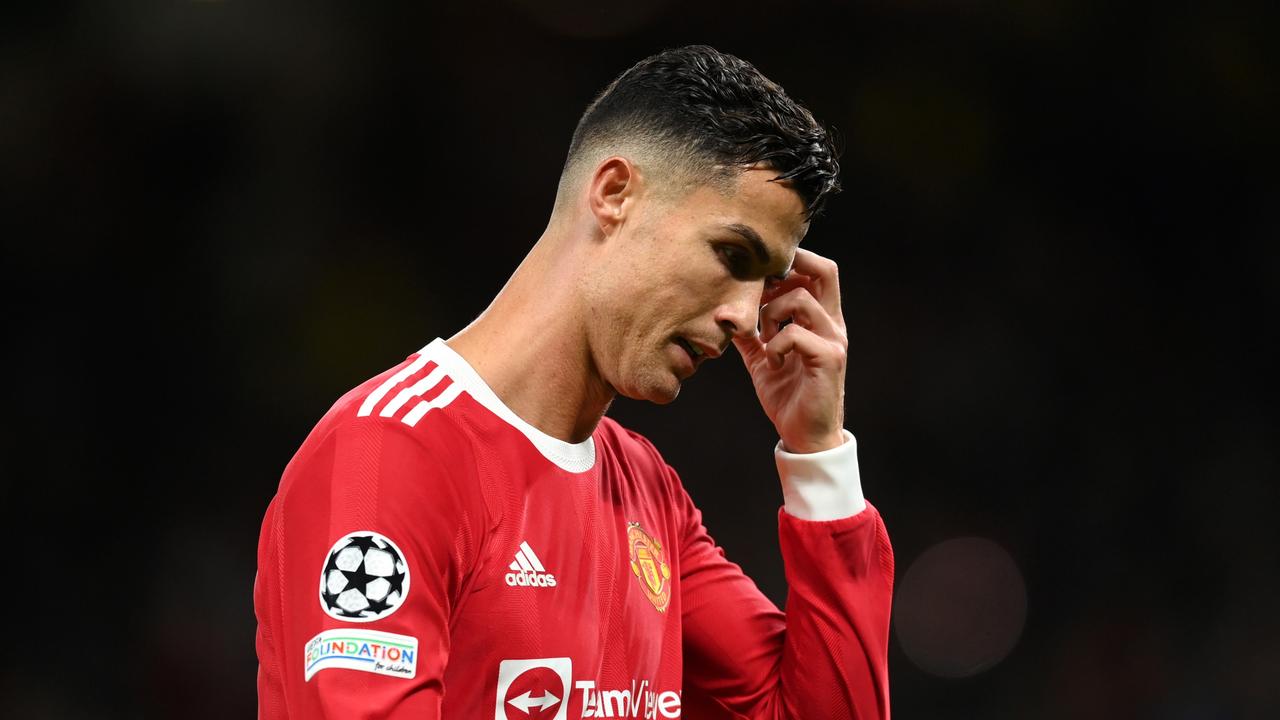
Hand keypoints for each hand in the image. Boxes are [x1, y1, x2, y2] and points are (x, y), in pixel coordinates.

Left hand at [732, 248, 847, 453]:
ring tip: (764, 338)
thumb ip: (750, 335)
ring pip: (801, 299)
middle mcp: (832, 324)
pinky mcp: (829, 359)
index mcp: (821, 319)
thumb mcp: (763, 359)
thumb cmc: (788, 397)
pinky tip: (772, 363)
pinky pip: (795, 334)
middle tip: (763, 291)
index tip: (761, 281)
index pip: (817, 271)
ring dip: (771, 313)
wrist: (805, 436)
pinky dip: (774, 344)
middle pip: (825, 270)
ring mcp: (834, 340)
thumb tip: (725, 315)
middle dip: (790, 269)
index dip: (790, 264)